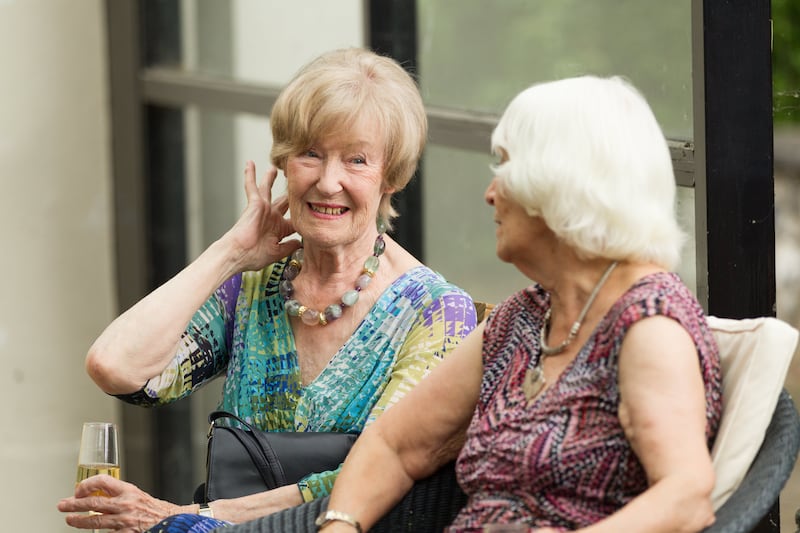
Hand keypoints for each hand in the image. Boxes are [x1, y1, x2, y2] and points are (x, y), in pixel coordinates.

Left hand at [58, 475, 179, 531]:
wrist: (173, 522)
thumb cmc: (157, 510)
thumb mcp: (139, 496)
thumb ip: (120, 495)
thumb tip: (98, 496)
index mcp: (129, 490)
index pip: (102, 481)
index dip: (87, 484)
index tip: (78, 489)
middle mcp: (125, 504)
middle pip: (93, 503)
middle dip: (74, 504)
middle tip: (62, 505)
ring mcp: (124, 521)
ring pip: (95, 521)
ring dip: (79, 521)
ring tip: (69, 520)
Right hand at [224, 161, 300, 272]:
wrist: (238, 254)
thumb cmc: (253, 256)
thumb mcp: (277, 252)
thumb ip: (290, 246)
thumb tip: (301, 243)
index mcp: (279, 228)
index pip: (294, 219)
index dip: (303, 215)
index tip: (314, 209)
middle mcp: (272, 216)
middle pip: (284, 200)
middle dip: (291, 192)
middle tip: (299, 181)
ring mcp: (264, 209)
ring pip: (268, 189)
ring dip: (270, 178)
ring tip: (275, 168)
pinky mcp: (255, 203)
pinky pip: (252, 186)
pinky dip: (250, 175)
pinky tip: (250, 163)